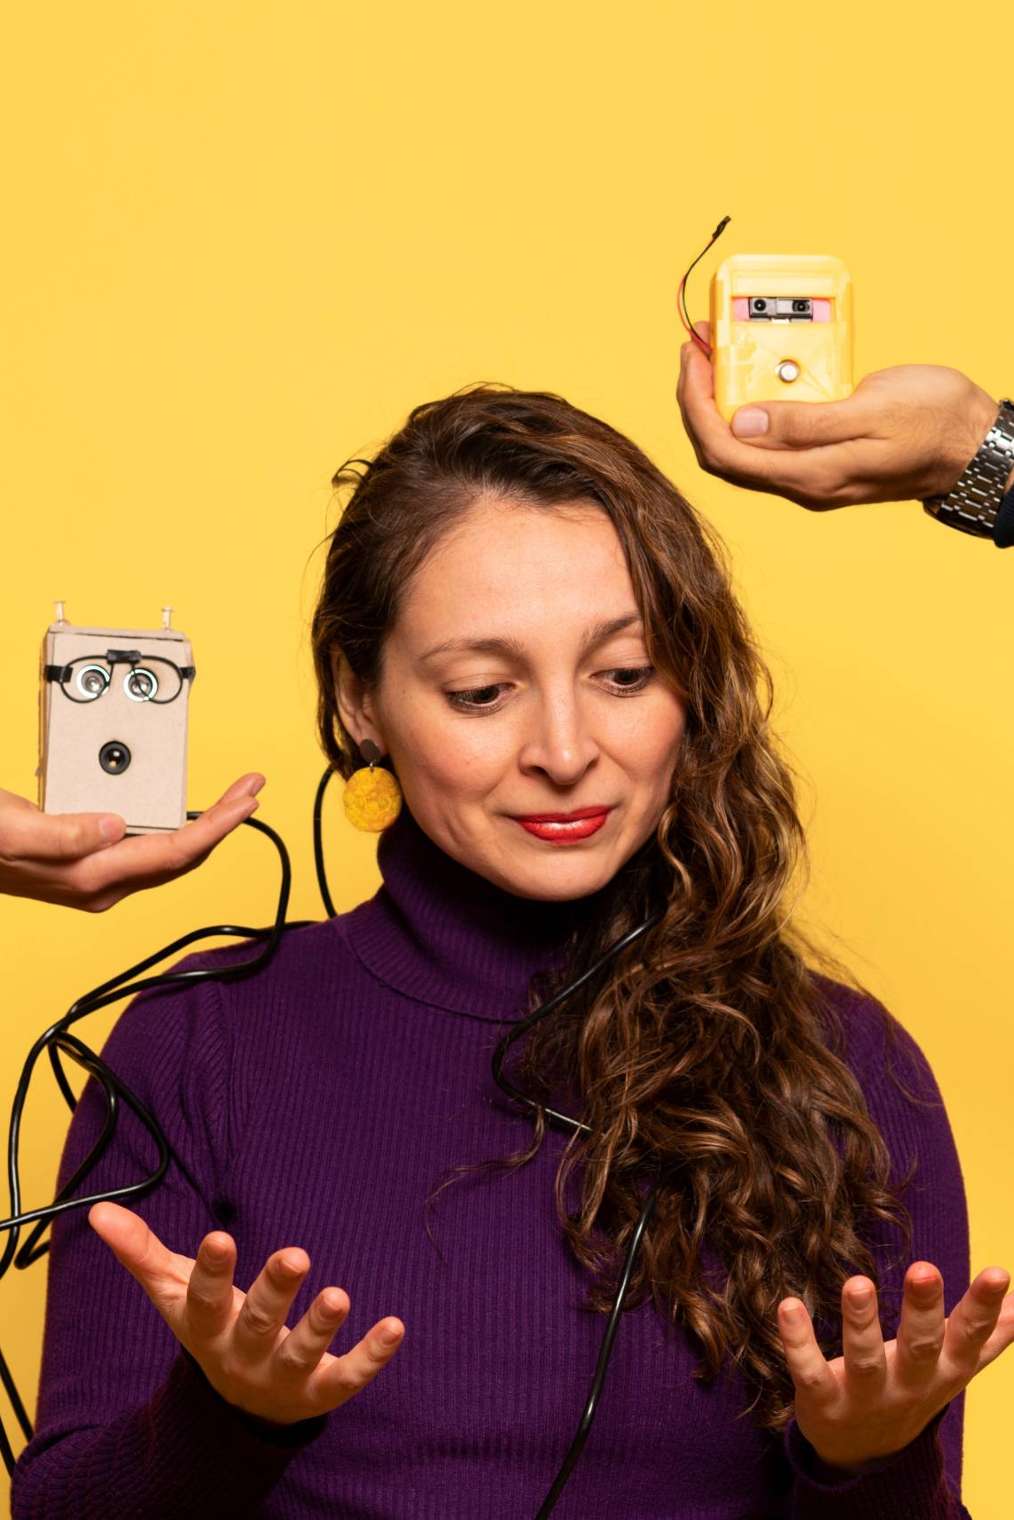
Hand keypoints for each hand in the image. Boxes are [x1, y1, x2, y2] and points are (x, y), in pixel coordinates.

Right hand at [0, 772, 265, 910]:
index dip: (215, 827)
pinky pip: (151, 848)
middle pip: (182, 856)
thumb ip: (64, 834)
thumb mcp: (16, 830)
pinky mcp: (93, 863)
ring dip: (206, 825)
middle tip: (251, 789)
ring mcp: (100, 877)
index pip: (172, 853)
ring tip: (234, 797)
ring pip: (170, 854)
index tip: (245, 803)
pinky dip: (178, 826)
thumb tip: (114, 828)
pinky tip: (187, 811)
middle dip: (223, 823)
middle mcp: (103, 883)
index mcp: (92, 878)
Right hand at [88, 1201, 405, 1425]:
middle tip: (296, 1254)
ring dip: (320, 1325)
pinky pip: (347, 1377)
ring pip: (301, 1354)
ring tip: (340, 1294)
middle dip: (274, 1292)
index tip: (220, 1237)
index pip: (204, 1299)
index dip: (211, 1271)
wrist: (236, 1409)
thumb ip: (140, 1252)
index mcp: (207, 1327)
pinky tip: (395, 1326)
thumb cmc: (210, 1328)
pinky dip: (371, 1356)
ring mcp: (283, 1377)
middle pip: (257, 1324)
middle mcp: (243, 1354)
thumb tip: (98, 1210)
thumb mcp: (174, 1294)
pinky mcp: (320, 1392)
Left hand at [677, 320, 1003, 509]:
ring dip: (721, 401)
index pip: (725, 451)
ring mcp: (811, 473)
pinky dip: (752, 404)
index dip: (696, 407)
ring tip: (716, 353)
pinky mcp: (821, 458)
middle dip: (699, 401)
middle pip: (724, 452)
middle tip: (697, 349)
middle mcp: (803, 483)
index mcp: (810, 475)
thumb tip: (742, 424)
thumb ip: (804, 422)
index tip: (691, 360)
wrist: (975, 445)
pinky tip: (754, 372)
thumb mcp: (871, 411)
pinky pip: (771, 438)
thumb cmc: (936, 425)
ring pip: (744, 446)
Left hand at [777, 1259, 1013, 1469]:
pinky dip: (798, 1342)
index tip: (998, 1273)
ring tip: (857, 1283)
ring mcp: (865, 1395)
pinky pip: (809, 1371)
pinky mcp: (823, 1400)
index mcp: (943, 1370)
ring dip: (860, 1322)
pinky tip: (788, 1306)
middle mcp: (908, 1384)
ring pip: (865, 1359)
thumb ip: (986, 1338)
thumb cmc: (911, 1390)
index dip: (983, 1308)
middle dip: (923, 1310)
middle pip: (920, 1347)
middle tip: (924, 1269)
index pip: (968, 1337)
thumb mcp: (954, 1370)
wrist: (863, 1455)